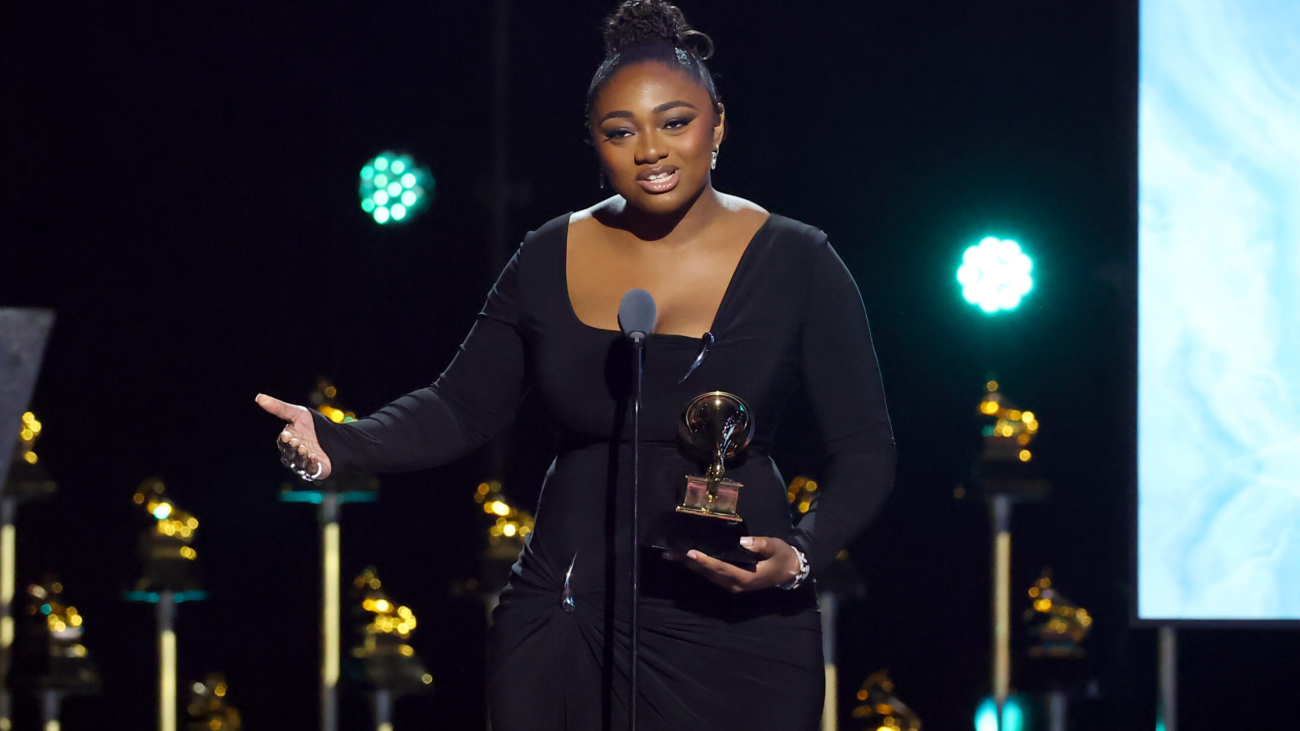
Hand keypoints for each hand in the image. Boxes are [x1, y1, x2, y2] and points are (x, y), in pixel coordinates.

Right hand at [255, 393, 332, 480]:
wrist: (334, 435)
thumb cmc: (312, 424)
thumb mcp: (297, 413)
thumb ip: (279, 408)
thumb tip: (258, 397)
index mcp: (287, 441)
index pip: (282, 442)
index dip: (284, 440)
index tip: (287, 435)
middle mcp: (293, 453)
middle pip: (289, 454)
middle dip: (291, 448)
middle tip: (296, 442)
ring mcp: (304, 462)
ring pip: (298, 463)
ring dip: (300, 457)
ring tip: (304, 449)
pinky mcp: (315, 470)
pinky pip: (311, 470)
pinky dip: (311, 465)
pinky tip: (314, 458)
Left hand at [665, 536, 801, 592]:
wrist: (790, 570)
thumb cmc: (782, 557)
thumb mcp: (775, 547)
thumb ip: (759, 544)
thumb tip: (741, 541)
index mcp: (746, 578)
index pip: (722, 568)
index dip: (706, 561)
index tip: (691, 553)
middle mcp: (735, 584)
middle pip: (709, 573)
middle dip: (689, 562)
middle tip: (669, 553)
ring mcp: (732, 584)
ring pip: (707, 575)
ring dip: (689, 565)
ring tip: (671, 555)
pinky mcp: (730, 581)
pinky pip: (711, 574)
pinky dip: (698, 566)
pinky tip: (686, 558)